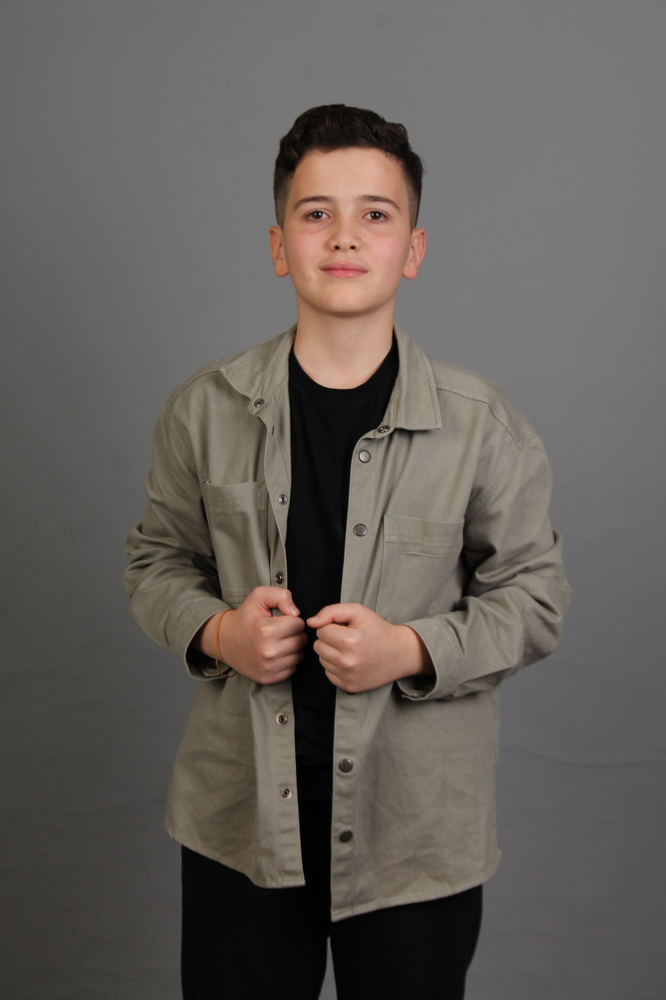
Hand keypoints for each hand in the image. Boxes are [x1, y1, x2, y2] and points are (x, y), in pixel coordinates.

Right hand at [194, 587, 306, 683]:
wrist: (224, 640)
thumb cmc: (245, 618)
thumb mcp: (259, 597)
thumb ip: (281, 596)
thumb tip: (296, 612)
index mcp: (267, 630)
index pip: (299, 624)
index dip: (292, 620)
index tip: (281, 620)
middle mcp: (268, 651)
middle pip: (301, 641)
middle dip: (294, 634)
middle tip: (280, 631)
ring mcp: (268, 667)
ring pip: (299, 655)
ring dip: (293, 648)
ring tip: (278, 642)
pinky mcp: (269, 678)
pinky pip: (293, 668)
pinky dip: (288, 661)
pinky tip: (276, 654)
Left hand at [307, 603, 433, 692]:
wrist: (399, 653)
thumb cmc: (377, 630)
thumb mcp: (358, 612)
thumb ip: (331, 612)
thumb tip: (311, 622)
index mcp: (350, 641)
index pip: (321, 631)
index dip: (332, 626)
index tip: (346, 628)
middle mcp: (347, 662)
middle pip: (318, 646)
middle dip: (329, 640)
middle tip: (347, 638)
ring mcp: (348, 677)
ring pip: (321, 660)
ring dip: (331, 653)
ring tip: (350, 650)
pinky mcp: (348, 687)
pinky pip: (328, 673)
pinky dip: (335, 666)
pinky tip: (350, 661)